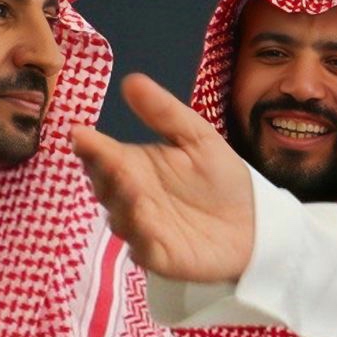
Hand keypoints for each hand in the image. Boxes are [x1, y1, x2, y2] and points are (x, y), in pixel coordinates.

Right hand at [72, 72, 260, 284]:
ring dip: (125, 203)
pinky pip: (144, 250)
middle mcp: (128, 197)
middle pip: (105, 186)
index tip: (81, 134)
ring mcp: (142, 228)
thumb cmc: (220, 179)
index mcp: (130, 166)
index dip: (90, 146)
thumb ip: (166, 113)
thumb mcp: (198, 139)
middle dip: (106, 174)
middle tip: (112, 161)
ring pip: (121, 217)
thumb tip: (131, 80)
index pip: (99, 155)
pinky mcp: (159, 256)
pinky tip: (147, 224)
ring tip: (134, 188)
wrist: (256, 222)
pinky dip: (143, 238)